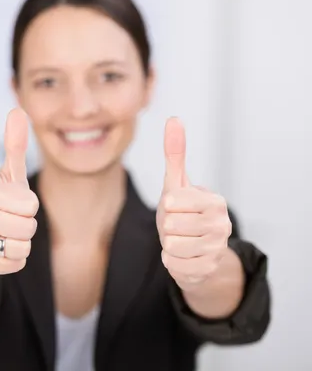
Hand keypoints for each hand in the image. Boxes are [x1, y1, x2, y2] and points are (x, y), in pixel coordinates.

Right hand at [0, 108, 38, 275]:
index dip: (29, 206)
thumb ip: (14, 145)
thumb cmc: (0, 200)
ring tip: (6, 234)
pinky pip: (14, 264)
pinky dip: (14, 260)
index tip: (14, 203)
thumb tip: (17, 110)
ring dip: (20, 243)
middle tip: (11, 220)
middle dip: (26, 226)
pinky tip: (2, 250)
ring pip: (21, 247)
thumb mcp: (9, 174)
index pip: (31, 205)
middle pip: (28, 227)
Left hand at [157, 118, 232, 290]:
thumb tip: (173, 118)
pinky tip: (183, 256)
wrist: (196, 250)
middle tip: (178, 227)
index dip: (167, 207)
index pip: (171, 203)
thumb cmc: (183, 212)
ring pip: (170, 246)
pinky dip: (171, 260)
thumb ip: (175, 153)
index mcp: (214, 201)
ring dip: (168, 244)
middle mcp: (222, 225)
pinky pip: (172, 264)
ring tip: (181, 240)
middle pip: (170, 226)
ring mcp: (217, 249)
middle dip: (166, 227)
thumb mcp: (176, 183)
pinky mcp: (207, 270)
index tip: (178, 209)